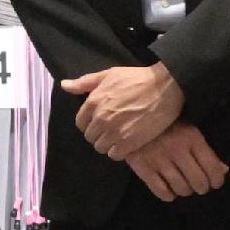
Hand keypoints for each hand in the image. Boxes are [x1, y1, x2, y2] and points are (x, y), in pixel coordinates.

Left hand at [69, 62, 185, 159]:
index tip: (100, 122)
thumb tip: (64, 86)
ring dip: (108, 144)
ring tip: (119, 136)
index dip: (89, 123)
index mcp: (94, 101)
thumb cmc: (138, 78)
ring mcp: (114, 131)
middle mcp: (101, 118)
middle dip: (99, 134)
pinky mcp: (129, 142)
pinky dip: (119, 151)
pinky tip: (127, 143)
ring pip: (101, 147)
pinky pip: (114, 155)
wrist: (166, 88)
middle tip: (112, 129)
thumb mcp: (109, 74)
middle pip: (90, 137)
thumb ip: (85, 82)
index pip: (80, 122)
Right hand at [123, 121, 229, 202]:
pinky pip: (161, 191)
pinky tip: (169, 190)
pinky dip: (168, 195)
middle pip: (198, 181)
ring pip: (181, 188)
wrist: (133, 119)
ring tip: (184, 186)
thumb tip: (223, 170)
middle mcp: (177, 150)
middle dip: (202, 187)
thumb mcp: (190, 132)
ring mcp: (159, 160)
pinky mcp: (144, 168)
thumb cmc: (167, 124)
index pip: (212, 167)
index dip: (216, 180)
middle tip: (198, 185)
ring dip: (185, 191)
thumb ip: (207, 152)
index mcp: (192, 138)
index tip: (214, 183)